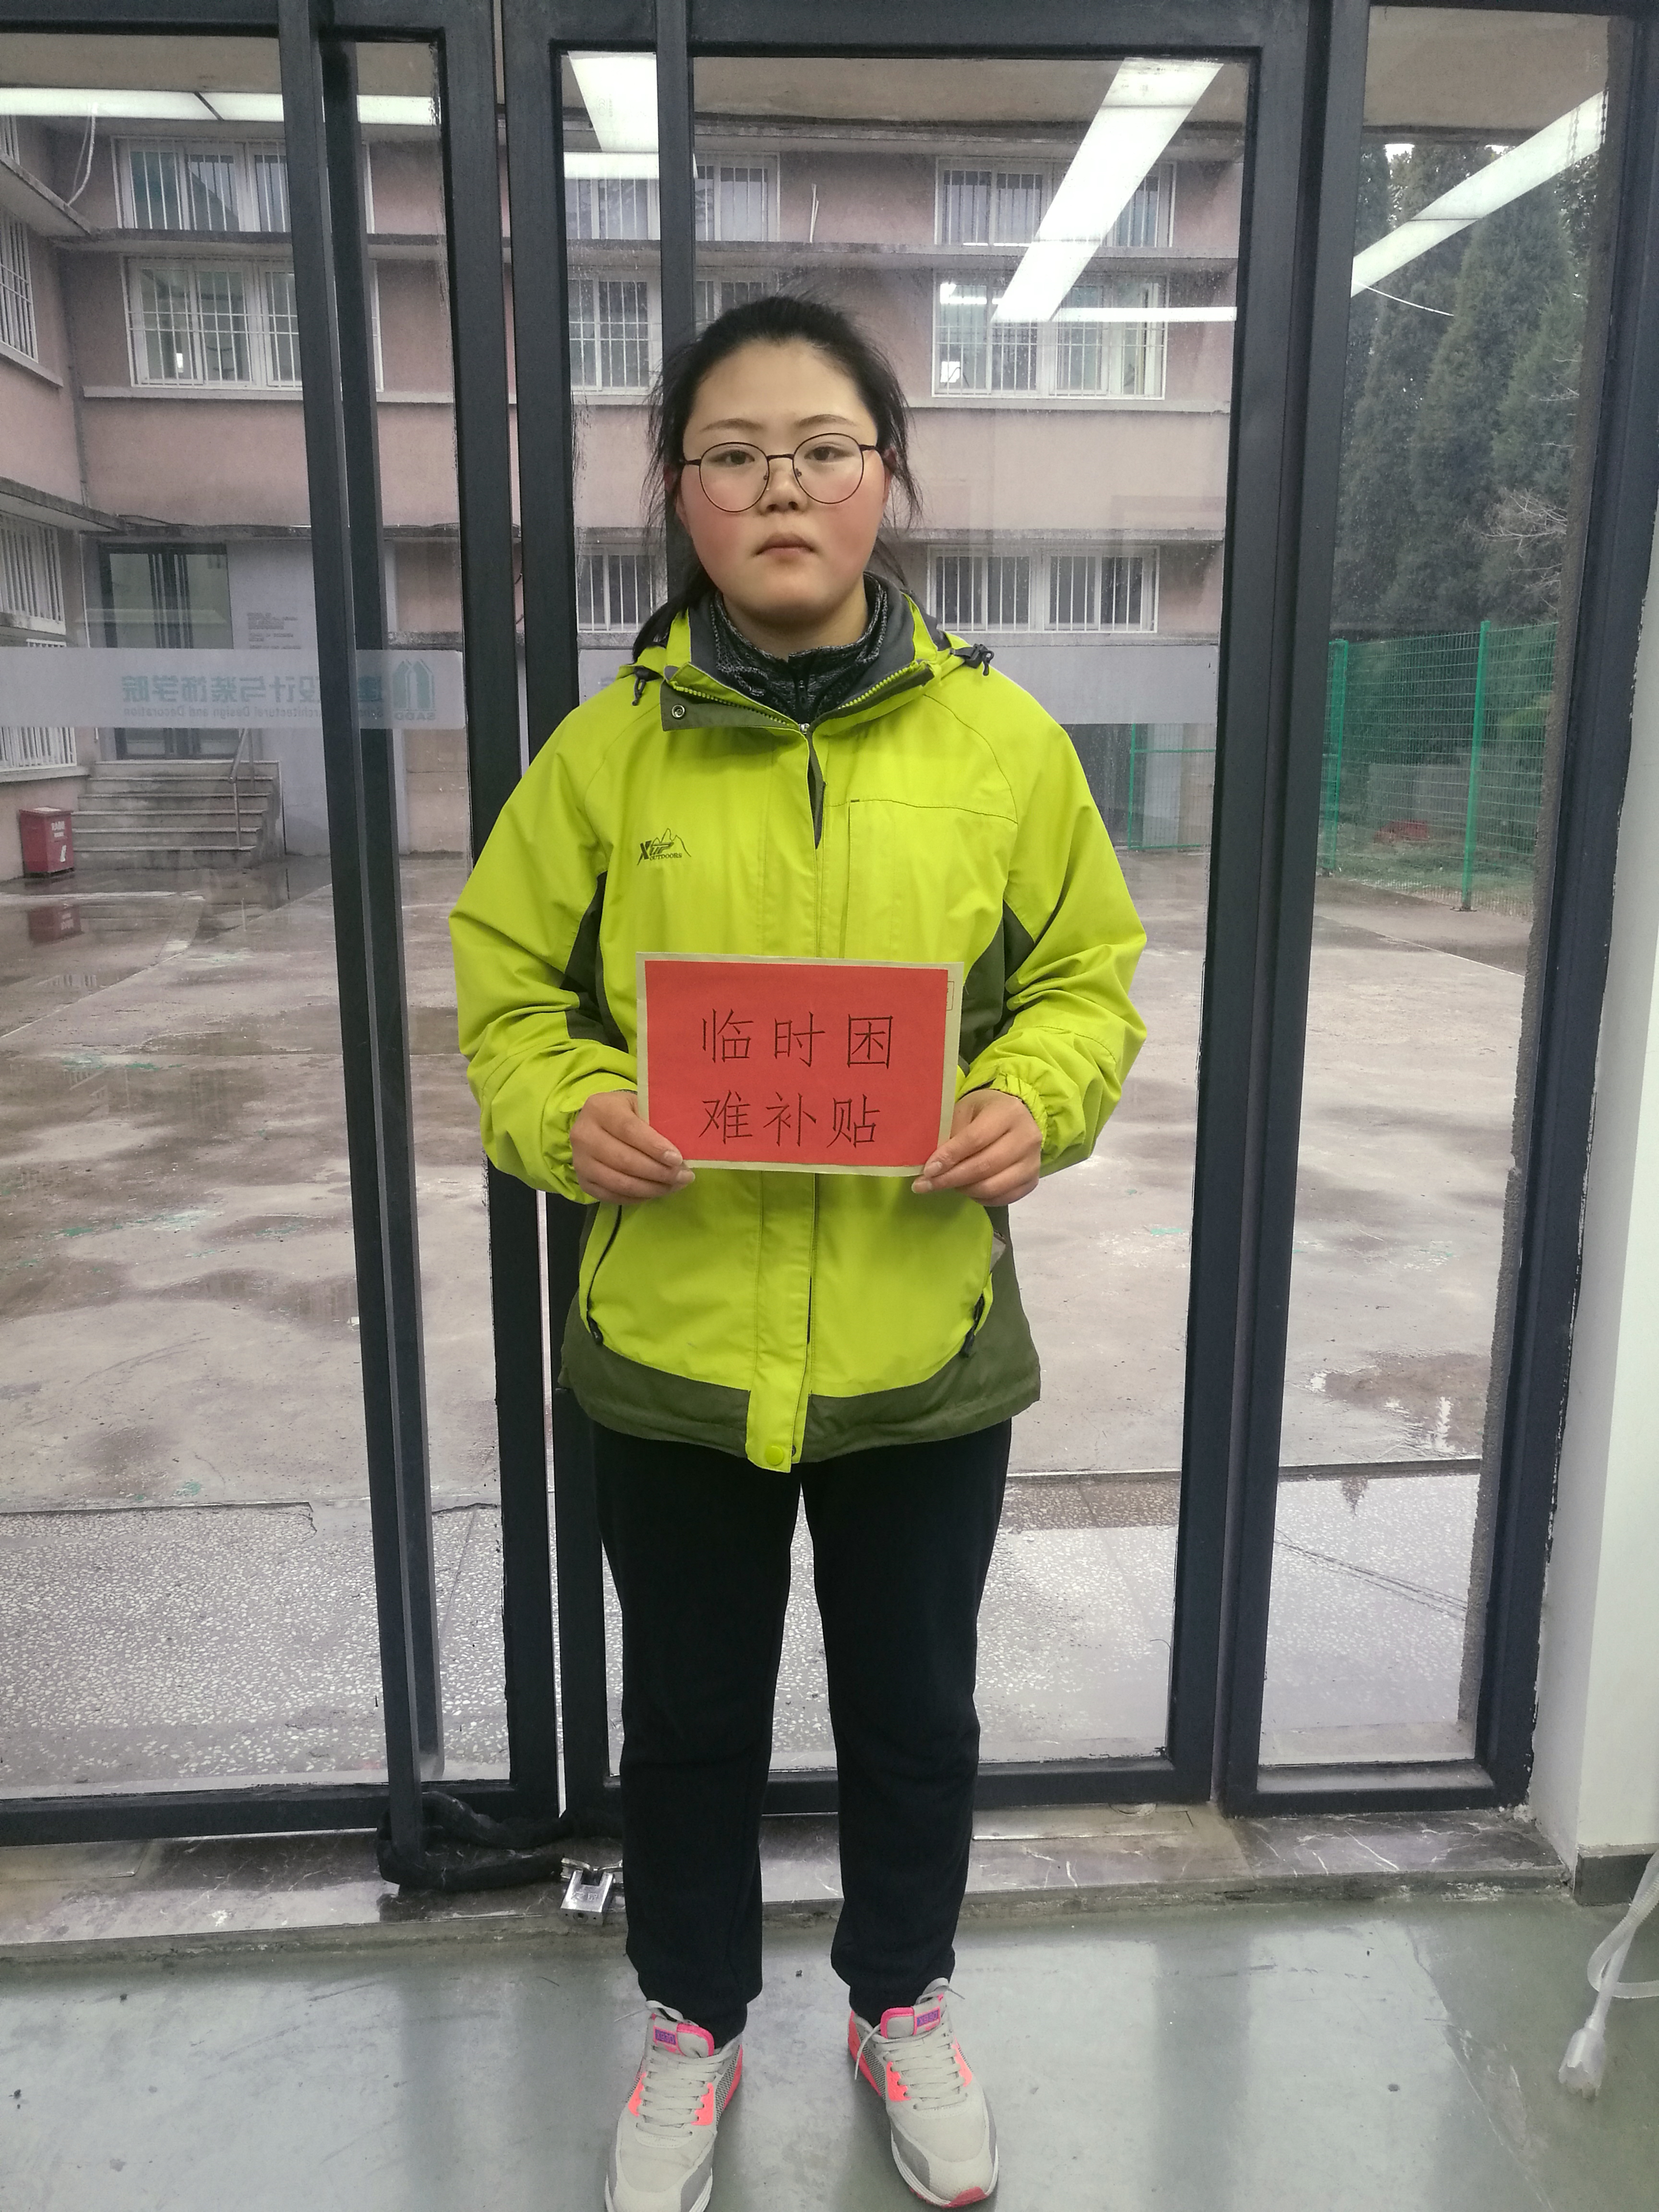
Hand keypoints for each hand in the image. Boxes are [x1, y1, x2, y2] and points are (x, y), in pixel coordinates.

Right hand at [571, 1090, 694, 1202]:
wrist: (601, 1123)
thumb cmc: (629, 1112)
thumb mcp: (642, 1106)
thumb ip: (658, 1121)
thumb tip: (686, 1147)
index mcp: (600, 1108)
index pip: (628, 1129)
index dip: (654, 1147)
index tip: (677, 1159)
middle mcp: (583, 1135)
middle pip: (624, 1160)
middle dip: (658, 1172)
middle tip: (684, 1176)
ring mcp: (580, 1161)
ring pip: (619, 1182)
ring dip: (652, 1188)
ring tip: (675, 1185)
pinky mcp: (583, 1181)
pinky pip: (613, 1196)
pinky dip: (638, 1197)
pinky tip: (656, 1191)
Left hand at [912, 1089, 1040, 1204]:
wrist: (1018, 1118)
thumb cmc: (985, 1112)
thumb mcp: (965, 1110)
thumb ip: (950, 1134)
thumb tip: (932, 1166)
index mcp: (1008, 1112)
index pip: (975, 1139)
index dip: (949, 1157)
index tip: (927, 1170)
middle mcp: (1027, 1138)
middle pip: (984, 1166)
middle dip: (951, 1179)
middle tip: (926, 1185)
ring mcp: (1032, 1162)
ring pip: (993, 1187)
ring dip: (963, 1190)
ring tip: (946, 1184)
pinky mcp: (1032, 1181)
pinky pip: (1002, 1198)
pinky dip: (979, 1198)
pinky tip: (965, 1189)